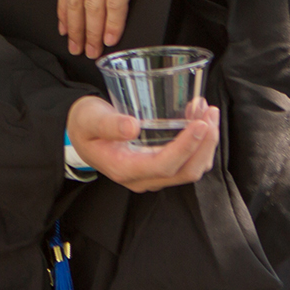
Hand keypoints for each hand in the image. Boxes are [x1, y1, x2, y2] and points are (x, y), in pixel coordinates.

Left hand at [57, 0, 178, 56]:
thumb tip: (88, 0)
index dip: (63, 12)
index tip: (65, 29)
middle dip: (76, 28)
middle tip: (78, 47)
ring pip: (93, 5)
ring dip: (93, 32)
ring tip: (94, 48)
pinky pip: (114, 5)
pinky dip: (112, 26)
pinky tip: (111, 37)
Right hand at [68, 93, 219, 190]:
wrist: (80, 133)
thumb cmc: (84, 124)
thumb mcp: (89, 119)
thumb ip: (108, 124)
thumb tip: (132, 127)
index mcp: (124, 169)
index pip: (164, 165)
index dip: (186, 147)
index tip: (200, 123)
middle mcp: (141, 178)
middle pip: (185, 172)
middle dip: (205, 144)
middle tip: (209, 112)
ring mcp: (153, 176)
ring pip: (191, 169)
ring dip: (206, 144)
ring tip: (207, 111)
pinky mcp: (160, 168)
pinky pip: (188, 163)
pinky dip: (200, 144)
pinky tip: (200, 120)